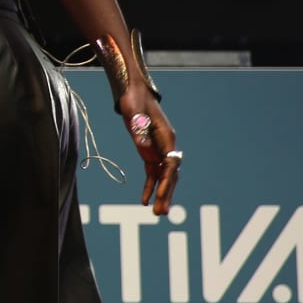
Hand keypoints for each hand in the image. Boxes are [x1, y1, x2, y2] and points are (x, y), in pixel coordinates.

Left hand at [116, 93, 180, 214]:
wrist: (132, 89)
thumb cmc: (133, 99)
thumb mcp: (133, 113)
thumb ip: (139, 132)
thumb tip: (145, 150)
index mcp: (166, 137)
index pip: (169, 165)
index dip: (165, 182)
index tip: (159, 196)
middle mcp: (166, 145)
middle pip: (170, 174)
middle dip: (166, 194)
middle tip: (162, 213)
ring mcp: (159, 148)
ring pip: (162, 176)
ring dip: (160, 194)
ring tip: (157, 213)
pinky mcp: (149, 150)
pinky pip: (152, 172)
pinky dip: (150, 185)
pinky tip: (144, 201)